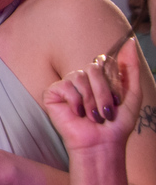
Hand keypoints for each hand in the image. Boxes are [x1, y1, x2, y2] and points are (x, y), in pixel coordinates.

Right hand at [42, 38, 141, 155]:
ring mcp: (67, 86)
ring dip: (90, 99)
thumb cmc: (117, 124)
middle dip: (103, 92)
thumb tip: (130, 41)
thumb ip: (131, 67)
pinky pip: (64, 86)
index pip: (103, 62)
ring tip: (92, 116)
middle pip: (93, 68)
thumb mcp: (133, 93)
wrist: (102, 143)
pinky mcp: (52, 94)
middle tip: (106, 112)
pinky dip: (74, 101)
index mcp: (99, 78)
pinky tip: (77, 113)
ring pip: (79, 77)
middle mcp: (83, 79)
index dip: (111, 81)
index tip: (116, 100)